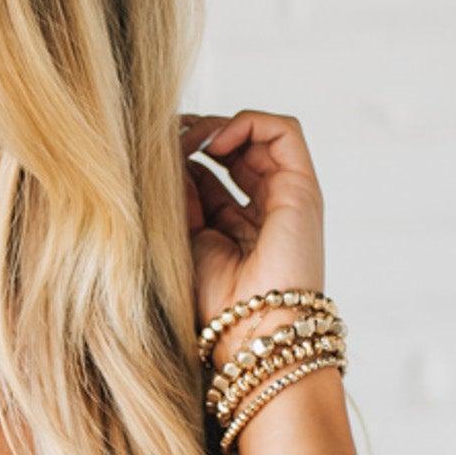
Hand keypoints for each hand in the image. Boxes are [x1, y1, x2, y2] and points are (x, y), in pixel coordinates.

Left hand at [178, 110, 325, 355]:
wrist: (252, 331)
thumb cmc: (214, 303)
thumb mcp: (183, 239)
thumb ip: (178, 198)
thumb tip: (162, 153)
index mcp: (233, 227)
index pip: (208, 173)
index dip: (181, 156)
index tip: (152, 151)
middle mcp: (263, 210)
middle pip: (231, 150)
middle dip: (196, 136)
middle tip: (166, 137)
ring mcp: (286, 198)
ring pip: (257, 135)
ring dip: (217, 127)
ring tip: (188, 139)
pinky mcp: (303, 189)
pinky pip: (283, 131)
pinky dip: (247, 123)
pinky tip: (214, 145)